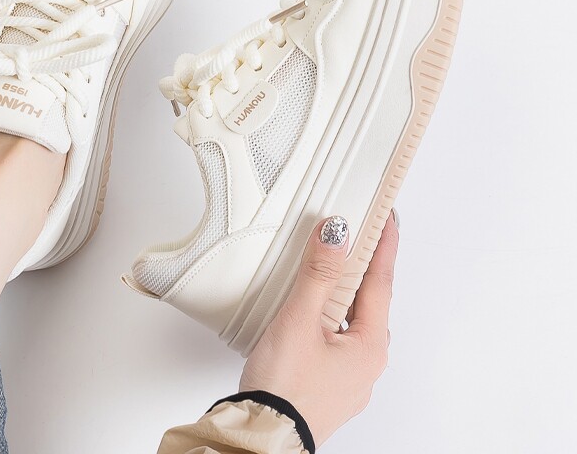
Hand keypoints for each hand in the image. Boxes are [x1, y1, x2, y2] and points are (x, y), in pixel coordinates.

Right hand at [240, 212, 398, 446]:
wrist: (263, 440)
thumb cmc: (284, 389)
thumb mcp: (300, 321)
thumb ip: (318, 275)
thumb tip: (337, 235)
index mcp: (369, 347)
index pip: (381, 282)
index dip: (383, 246)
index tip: (388, 218)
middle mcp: (366, 364)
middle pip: (368, 302)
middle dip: (363, 267)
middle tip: (359, 234)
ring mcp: (348, 378)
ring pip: (350, 322)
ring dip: (342, 293)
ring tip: (332, 266)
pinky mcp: (327, 385)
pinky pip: (335, 339)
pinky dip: (328, 315)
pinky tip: (310, 310)